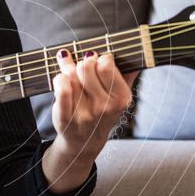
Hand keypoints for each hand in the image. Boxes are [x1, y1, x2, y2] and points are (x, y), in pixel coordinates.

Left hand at [50, 49, 138, 163]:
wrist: (84, 141)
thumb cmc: (102, 112)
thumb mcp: (118, 96)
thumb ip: (127, 74)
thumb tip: (135, 54)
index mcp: (121, 98)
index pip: (106, 64)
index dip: (99, 59)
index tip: (98, 63)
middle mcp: (104, 107)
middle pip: (86, 66)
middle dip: (83, 64)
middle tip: (84, 71)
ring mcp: (84, 114)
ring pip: (70, 75)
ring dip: (68, 72)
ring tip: (72, 77)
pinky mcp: (66, 119)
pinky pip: (61, 88)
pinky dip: (59, 79)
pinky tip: (61, 78)